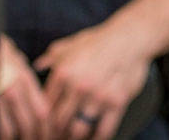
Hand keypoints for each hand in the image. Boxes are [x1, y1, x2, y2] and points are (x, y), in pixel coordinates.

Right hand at [0, 35, 49, 139]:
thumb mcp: (19, 64)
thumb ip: (29, 84)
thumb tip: (40, 103)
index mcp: (26, 79)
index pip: (43, 110)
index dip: (49, 127)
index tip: (51, 135)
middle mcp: (15, 88)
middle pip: (34, 121)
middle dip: (39, 137)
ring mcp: (0, 96)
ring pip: (17, 128)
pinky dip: (6, 137)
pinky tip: (8, 139)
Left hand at [34, 22, 151, 139]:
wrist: (131, 38)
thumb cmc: (100, 40)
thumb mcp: (73, 44)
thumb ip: (53, 56)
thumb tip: (38, 64)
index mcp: (63, 72)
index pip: (45, 106)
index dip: (41, 120)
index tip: (43, 127)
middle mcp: (78, 86)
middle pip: (59, 123)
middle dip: (55, 134)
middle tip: (55, 137)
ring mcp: (98, 96)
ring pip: (78, 131)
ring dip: (73, 138)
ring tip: (72, 138)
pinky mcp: (117, 103)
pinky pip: (104, 130)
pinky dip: (97, 139)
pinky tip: (93, 139)